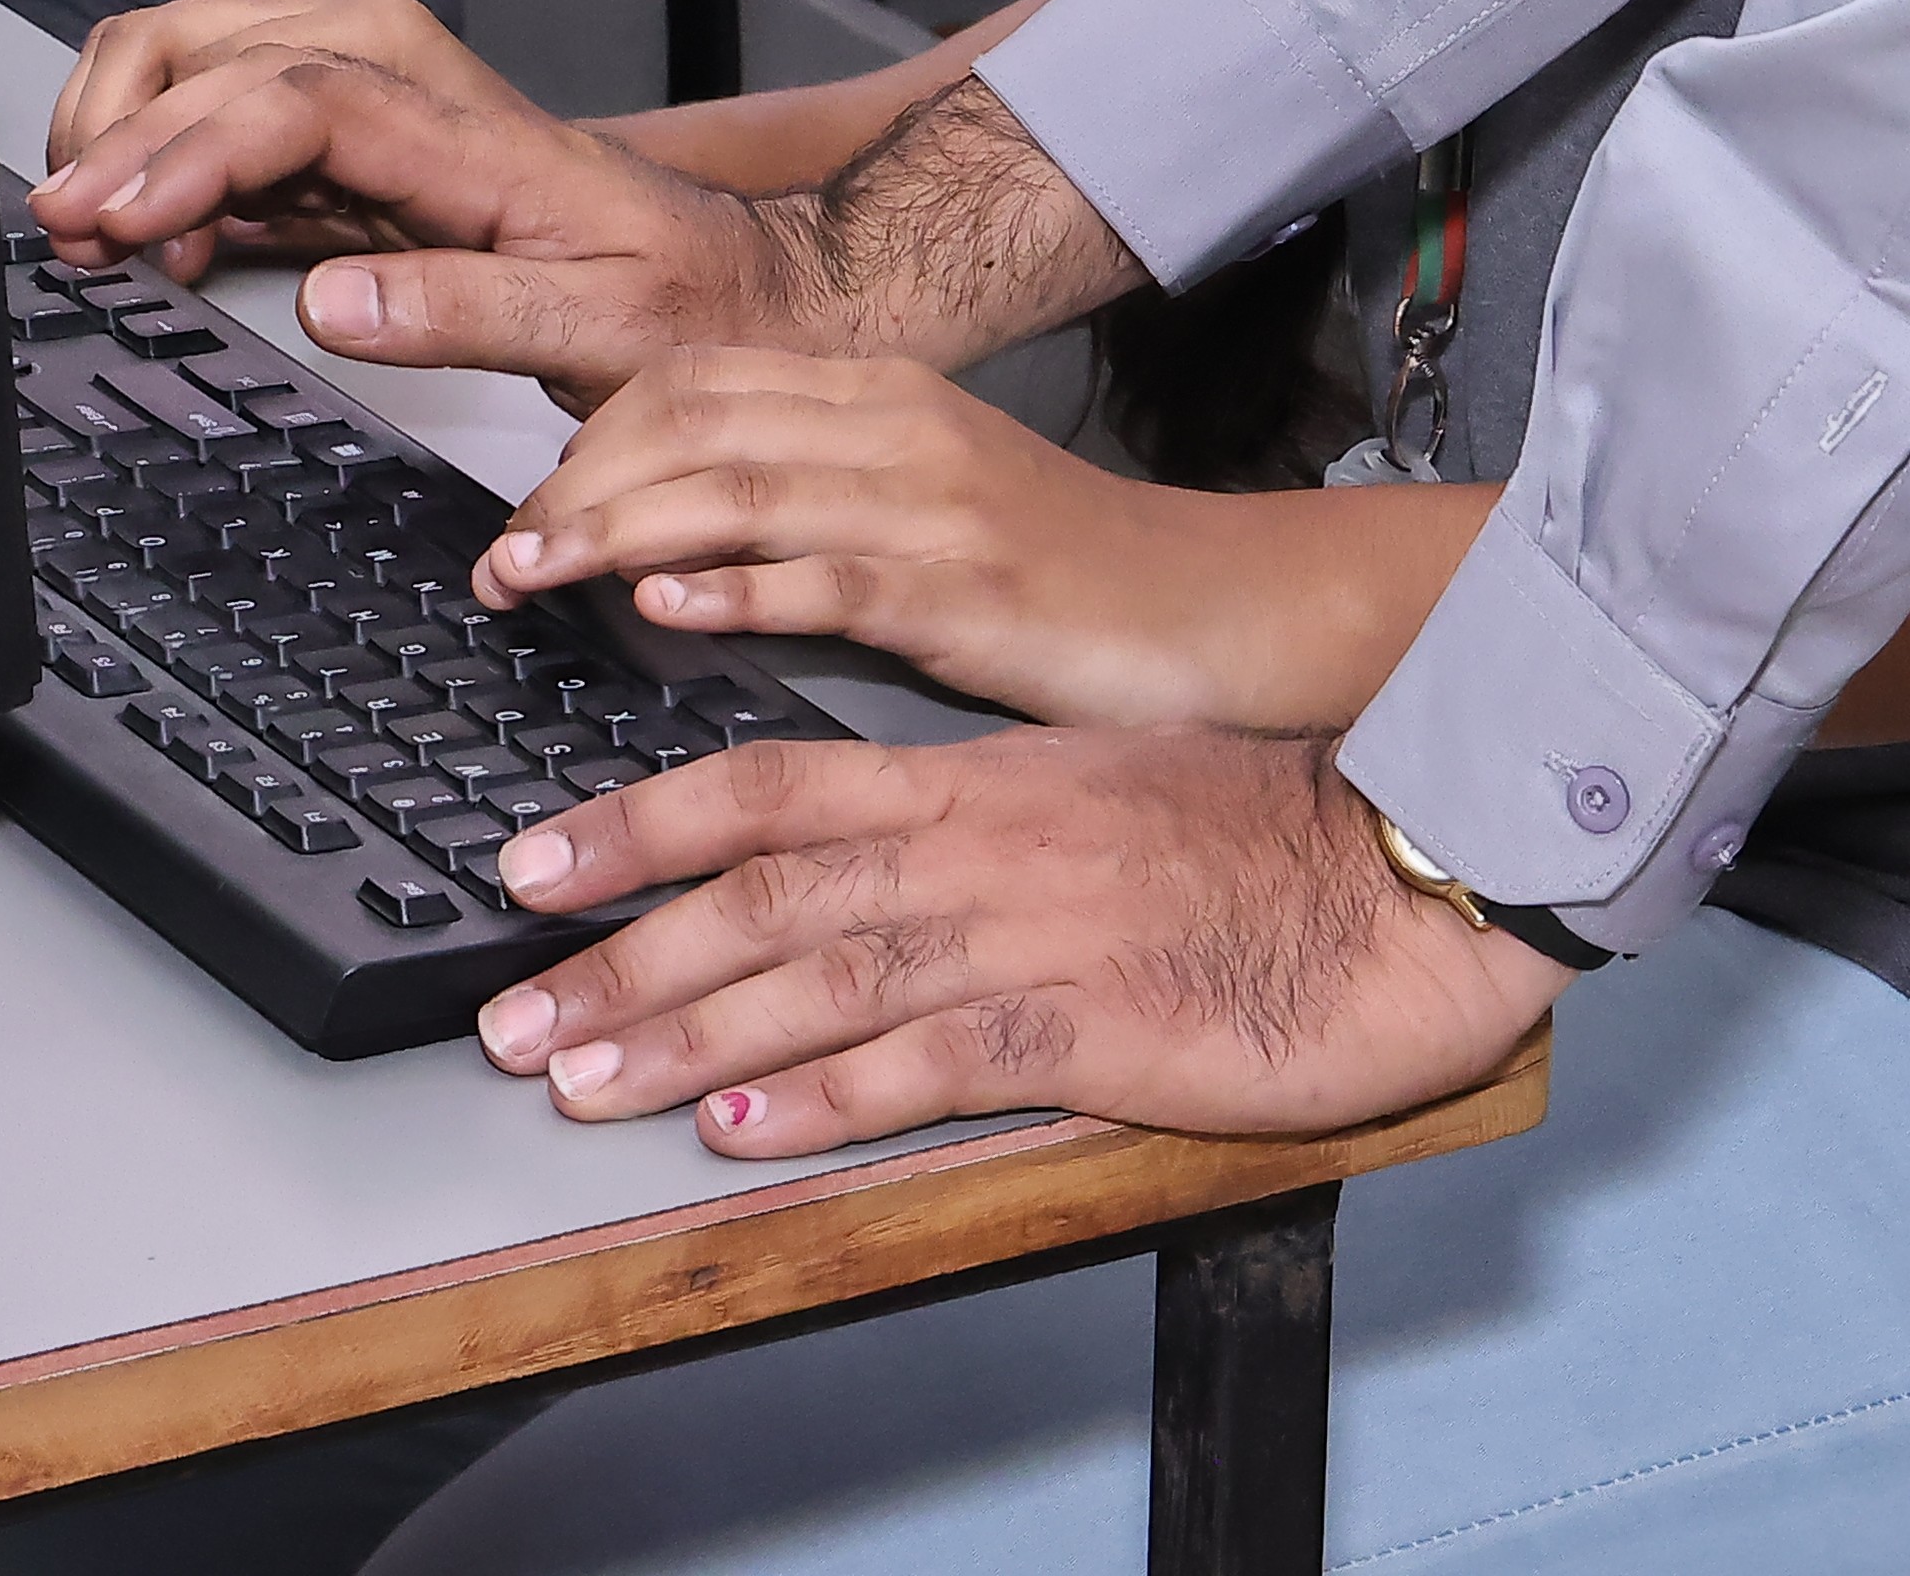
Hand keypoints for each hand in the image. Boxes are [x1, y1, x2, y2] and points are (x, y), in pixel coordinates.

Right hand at [25, 35, 802, 405]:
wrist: (723, 271)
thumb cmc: (674, 296)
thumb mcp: (601, 328)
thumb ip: (464, 312)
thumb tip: (327, 303)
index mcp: (459, 120)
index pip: (293, 99)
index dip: (186, 152)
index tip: (109, 217)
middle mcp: (401, 71)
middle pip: (218, 52)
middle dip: (121, 133)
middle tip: (61, 231)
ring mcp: (364, 89)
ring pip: (198, 52)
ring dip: (123, 124)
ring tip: (87, 230)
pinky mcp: (344, 133)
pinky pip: (217, 107)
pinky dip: (158, 153)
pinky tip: (147, 240)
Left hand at [467, 719, 1562, 1159]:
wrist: (1404, 873)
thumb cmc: (1261, 837)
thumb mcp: (1090, 791)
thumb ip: (973, 821)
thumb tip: (867, 859)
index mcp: (971, 781)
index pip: (764, 786)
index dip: (636, 824)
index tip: (531, 862)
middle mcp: (973, 846)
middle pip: (753, 895)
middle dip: (614, 957)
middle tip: (504, 1013)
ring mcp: (1024, 936)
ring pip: (812, 980)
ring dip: (678, 1035)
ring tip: (576, 1080)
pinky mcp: (1084, 1027)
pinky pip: (927, 1063)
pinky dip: (824, 1097)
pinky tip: (740, 1128)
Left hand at [484, 348, 1454, 732]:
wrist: (1215, 610)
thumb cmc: (1060, 577)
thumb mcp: (921, 508)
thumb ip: (804, 501)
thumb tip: (665, 540)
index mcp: (878, 395)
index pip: (694, 378)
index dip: (590, 436)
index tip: (522, 508)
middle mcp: (896, 426)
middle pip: (693, 418)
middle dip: (575, 483)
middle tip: (496, 559)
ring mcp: (933, 501)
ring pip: (739, 486)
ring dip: (617, 533)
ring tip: (532, 574)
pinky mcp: (967, 586)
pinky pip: (829, 572)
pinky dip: (736, 585)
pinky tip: (667, 607)